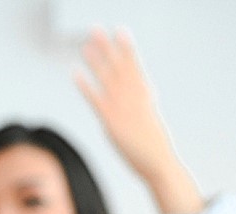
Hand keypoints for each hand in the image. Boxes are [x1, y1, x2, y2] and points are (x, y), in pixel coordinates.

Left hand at [74, 28, 203, 213]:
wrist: (159, 163)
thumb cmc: (156, 146)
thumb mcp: (153, 118)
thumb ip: (146, 102)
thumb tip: (147, 91)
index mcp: (144, 95)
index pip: (133, 65)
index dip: (126, 47)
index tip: (121, 30)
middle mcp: (133, 97)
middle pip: (118, 66)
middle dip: (107, 46)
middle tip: (96, 28)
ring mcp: (122, 108)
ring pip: (106, 78)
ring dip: (95, 60)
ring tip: (85, 45)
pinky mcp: (111, 122)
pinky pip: (95, 99)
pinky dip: (85, 85)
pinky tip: (75, 72)